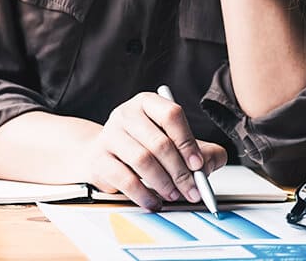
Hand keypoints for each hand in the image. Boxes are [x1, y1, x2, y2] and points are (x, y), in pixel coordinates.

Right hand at [83, 93, 227, 209]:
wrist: (102, 154)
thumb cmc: (143, 146)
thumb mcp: (174, 142)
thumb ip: (202, 151)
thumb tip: (206, 166)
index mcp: (147, 103)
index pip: (171, 115)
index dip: (187, 142)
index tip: (198, 165)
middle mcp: (126, 114)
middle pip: (159, 142)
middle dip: (180, 172)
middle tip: (193, 190)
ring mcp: (110, 135)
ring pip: (142, 160)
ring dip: (164, 183)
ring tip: (174, 195)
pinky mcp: (99, 158)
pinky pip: (125, 179)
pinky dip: (144, 195)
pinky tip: (154, 202)